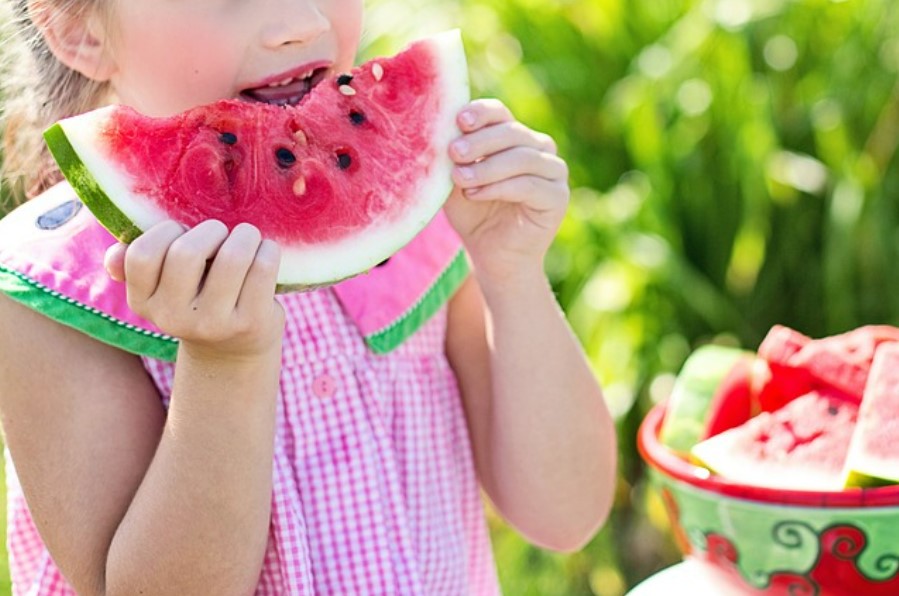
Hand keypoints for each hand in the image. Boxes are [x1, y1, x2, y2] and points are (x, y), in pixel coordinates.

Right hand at [104, 220, 284, 359]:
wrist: (234, 350)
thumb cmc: (198, 298)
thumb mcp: (163, 288)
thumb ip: (136, 266)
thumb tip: (114, 256)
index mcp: (144, 302)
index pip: (142, 255)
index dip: (166, 231)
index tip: (184, 233)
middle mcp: (174, 318)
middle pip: (187, 253)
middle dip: (211, 230)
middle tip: (222, 234)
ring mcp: (214, 324)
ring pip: (232, 257)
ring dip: (245, 236)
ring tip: (248, 239)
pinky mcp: (250, 323)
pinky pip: (262, 268)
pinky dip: (268, 250)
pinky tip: (265, 253)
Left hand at [444, 99, 569, 284]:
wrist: (492, 256)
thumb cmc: (473, 214)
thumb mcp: (456, 181)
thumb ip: (453, 157)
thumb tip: (440, 130)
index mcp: (514, 137)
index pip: (500, 114)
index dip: (481, 113)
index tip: (459, 120)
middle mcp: (539, 148)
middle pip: (511, 132)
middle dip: (480, 142)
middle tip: (453, 152)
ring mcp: (553, 171)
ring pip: (522, 157)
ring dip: (487, 167)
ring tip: (460, 179)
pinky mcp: (558, 196)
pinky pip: (529, 184)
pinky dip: (499, 187)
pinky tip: (475, 194)